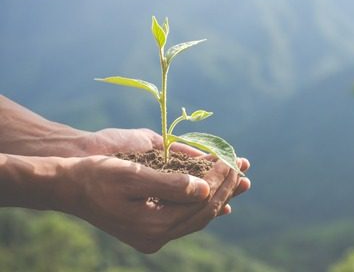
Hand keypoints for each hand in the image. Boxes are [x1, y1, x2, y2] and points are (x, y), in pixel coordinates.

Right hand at [58, 155, 244, 252]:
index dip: (220, 180)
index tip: (232, 159)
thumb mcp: (132, 175)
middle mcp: (156, 236)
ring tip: (240, 181)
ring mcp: (153, 236)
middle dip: (226, 188)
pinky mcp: (149, 230)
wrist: (68, 188)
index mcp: (153, 225)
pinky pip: (185, 220)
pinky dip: (203, 207)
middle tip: (243, 167)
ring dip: (219, 196)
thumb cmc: (97, 176)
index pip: (201, 202)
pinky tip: (219, 202)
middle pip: (203, 212)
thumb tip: (204, 188)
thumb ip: (170, 184)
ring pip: (197, 217)